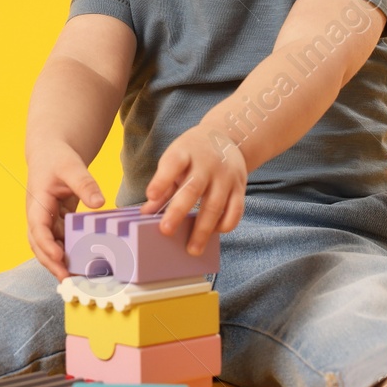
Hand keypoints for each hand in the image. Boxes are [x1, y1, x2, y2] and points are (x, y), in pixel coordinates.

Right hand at [26, 144, 105, 279]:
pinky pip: (60, 242)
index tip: (59, 257)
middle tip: (68, 279)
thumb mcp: (72, 167)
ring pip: (49, 247)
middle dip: (51, 263)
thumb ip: (85, 184)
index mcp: (37, 202)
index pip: (38, 228)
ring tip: (76, 278)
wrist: (51, 153)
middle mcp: (38, 216)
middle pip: (39, 245)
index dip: (47, 244)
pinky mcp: (57, 223)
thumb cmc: (57, 158)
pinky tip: (82, 264)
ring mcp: (47, 221)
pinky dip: (68, 254)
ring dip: (59, 263)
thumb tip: (99, 203)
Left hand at [138, 124, 246, 254]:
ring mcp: (226, 175)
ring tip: (192, 249)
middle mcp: (207, 163)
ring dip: (203, 229)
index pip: (173, 163)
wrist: (226, 137)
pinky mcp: (240, 186)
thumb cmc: (192, 154)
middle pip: (193, 189)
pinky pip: (236, 210)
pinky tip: (214, 233)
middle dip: (178, 211)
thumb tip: (146, 212)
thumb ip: (162, 185)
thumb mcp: (175, 160)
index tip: (151, 195)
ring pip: (216, 205)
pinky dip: (225, 224)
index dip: (162, 179)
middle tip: (166, 231)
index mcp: (185, 152)